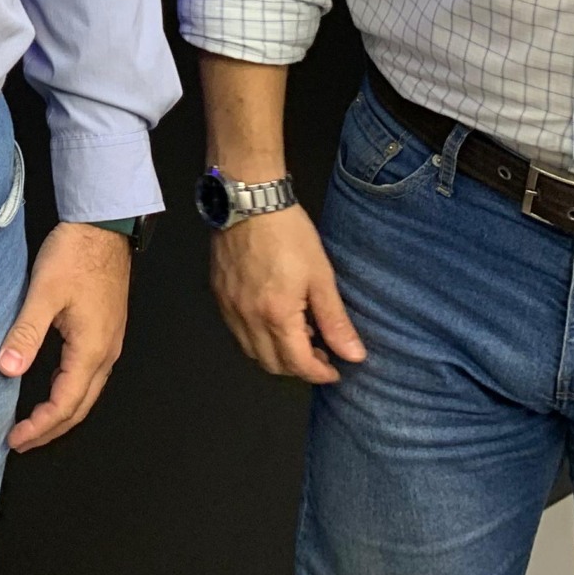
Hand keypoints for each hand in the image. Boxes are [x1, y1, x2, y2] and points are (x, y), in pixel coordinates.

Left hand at [0, 222, 131, 450]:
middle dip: (51, 428)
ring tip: (32, 422)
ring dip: (61, 412)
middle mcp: (106, 353)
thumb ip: (26, 333)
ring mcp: (109, 343)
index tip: (14, 438)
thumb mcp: (44, 292)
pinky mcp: (106, 332)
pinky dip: (68, 390)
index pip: (65, 404)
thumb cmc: (76, 255)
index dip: (40, 426)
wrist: (103, 226)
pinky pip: (88, 374)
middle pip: (80, 407)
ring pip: (86, 392)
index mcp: (92, 349)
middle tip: (20, 441)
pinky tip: (49, 386)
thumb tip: (6, 370)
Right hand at [207, 203, 366, 382]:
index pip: (298, 364)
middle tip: (319, 353)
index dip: (319, 373)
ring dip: (276, 354)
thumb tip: (354, 355)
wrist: (250, 201)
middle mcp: (248, 318)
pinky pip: (237, 330)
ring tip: (298, 334)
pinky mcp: (219, 294)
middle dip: (298, 367)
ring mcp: (229, 307)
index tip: (334, 370)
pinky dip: (256, 336)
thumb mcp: (321, 276)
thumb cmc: (287, 233)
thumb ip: (335, 321)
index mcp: (276, 315)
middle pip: (271, 364)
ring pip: (251, 351)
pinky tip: (273, 317)